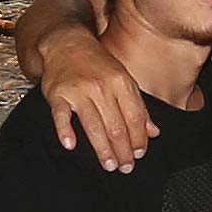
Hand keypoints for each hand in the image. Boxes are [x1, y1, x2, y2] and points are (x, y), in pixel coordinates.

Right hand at [41, 30, 157, 171]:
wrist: (67, 44)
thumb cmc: (98, 65)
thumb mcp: (123, 80)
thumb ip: (138, 107)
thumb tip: (154, 133)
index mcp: (121, 83)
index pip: (134, 117)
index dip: (138, 138)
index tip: (139, 155)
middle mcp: (101, 87)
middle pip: (115, 125)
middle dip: (122, 150)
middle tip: (125, 167)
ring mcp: (78, 90)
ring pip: (92, 125)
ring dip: (102, 148)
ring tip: (109, 165)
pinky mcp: (57, 94)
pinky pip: (62, 115)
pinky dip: (65, 130)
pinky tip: (71, 144)